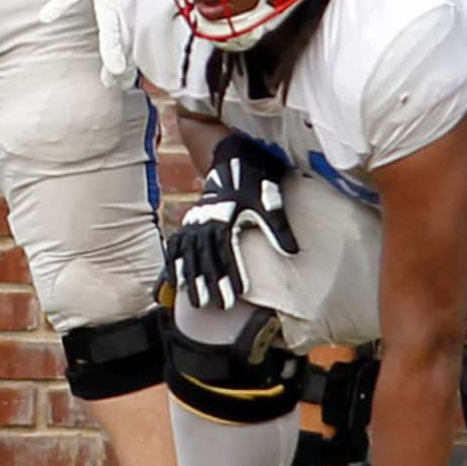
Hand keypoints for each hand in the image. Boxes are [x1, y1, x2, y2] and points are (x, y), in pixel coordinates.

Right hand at [165, 134, 298, 309]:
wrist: (232, 159)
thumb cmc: (252, 182)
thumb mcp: (268, 202)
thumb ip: (277, 227)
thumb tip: (292, 250)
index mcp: (225, 218)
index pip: (226, 252)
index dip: (230, 274)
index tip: (236, 294)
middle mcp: (206, 222)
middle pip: (206, 258)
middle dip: (210, 284)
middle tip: (214, 306)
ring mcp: (195, 223)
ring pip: (190, 255)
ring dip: (191, 279)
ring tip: (196, 302)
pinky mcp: (190, 222)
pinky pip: (177, 246)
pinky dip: (174, 264)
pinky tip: (174, 281)